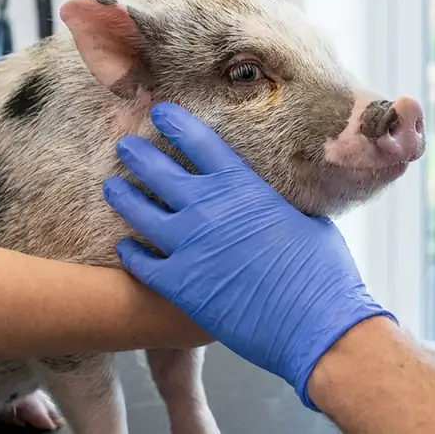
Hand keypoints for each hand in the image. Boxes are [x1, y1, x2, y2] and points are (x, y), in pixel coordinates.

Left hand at [102, 102, 393, 410]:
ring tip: (112, 188)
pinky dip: (130, 253)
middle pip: (157, 169)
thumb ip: (278, 205)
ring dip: (123, 197)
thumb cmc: (322, 270)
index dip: (175, 122)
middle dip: (137, 154)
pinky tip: (125, 249)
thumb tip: (277, 202)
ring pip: (139, 211)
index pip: (198, 140)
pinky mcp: (179, 285)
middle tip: (124, 147)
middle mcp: (208, 207)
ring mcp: (188, 245)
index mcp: (242, 184)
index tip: (159, 113)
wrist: (314, 321)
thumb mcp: (306, 219)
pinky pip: (141, 263)